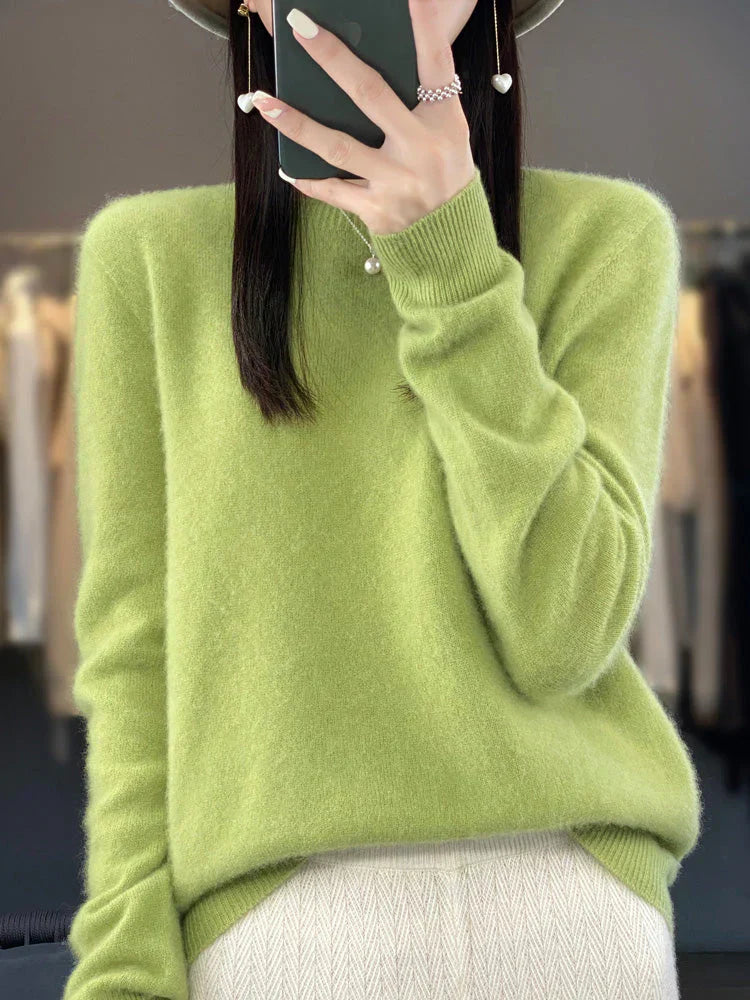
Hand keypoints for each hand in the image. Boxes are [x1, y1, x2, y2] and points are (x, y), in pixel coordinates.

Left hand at [249, 1, 476, 234]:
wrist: (450, 239)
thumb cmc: (442, 174)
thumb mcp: (446, 133)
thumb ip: (417, 102)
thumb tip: (361, 67)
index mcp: (444, 121)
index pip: (435, 65)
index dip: (424, 29)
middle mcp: (421, 149)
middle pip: (369, 94)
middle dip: (331, 57)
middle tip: (298, 27)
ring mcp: (397, 182)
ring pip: (337, 145)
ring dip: (296, 122)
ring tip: (264, 101)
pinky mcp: (377, 211)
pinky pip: (333, 190)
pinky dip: (307, 178)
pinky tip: (286, 166)